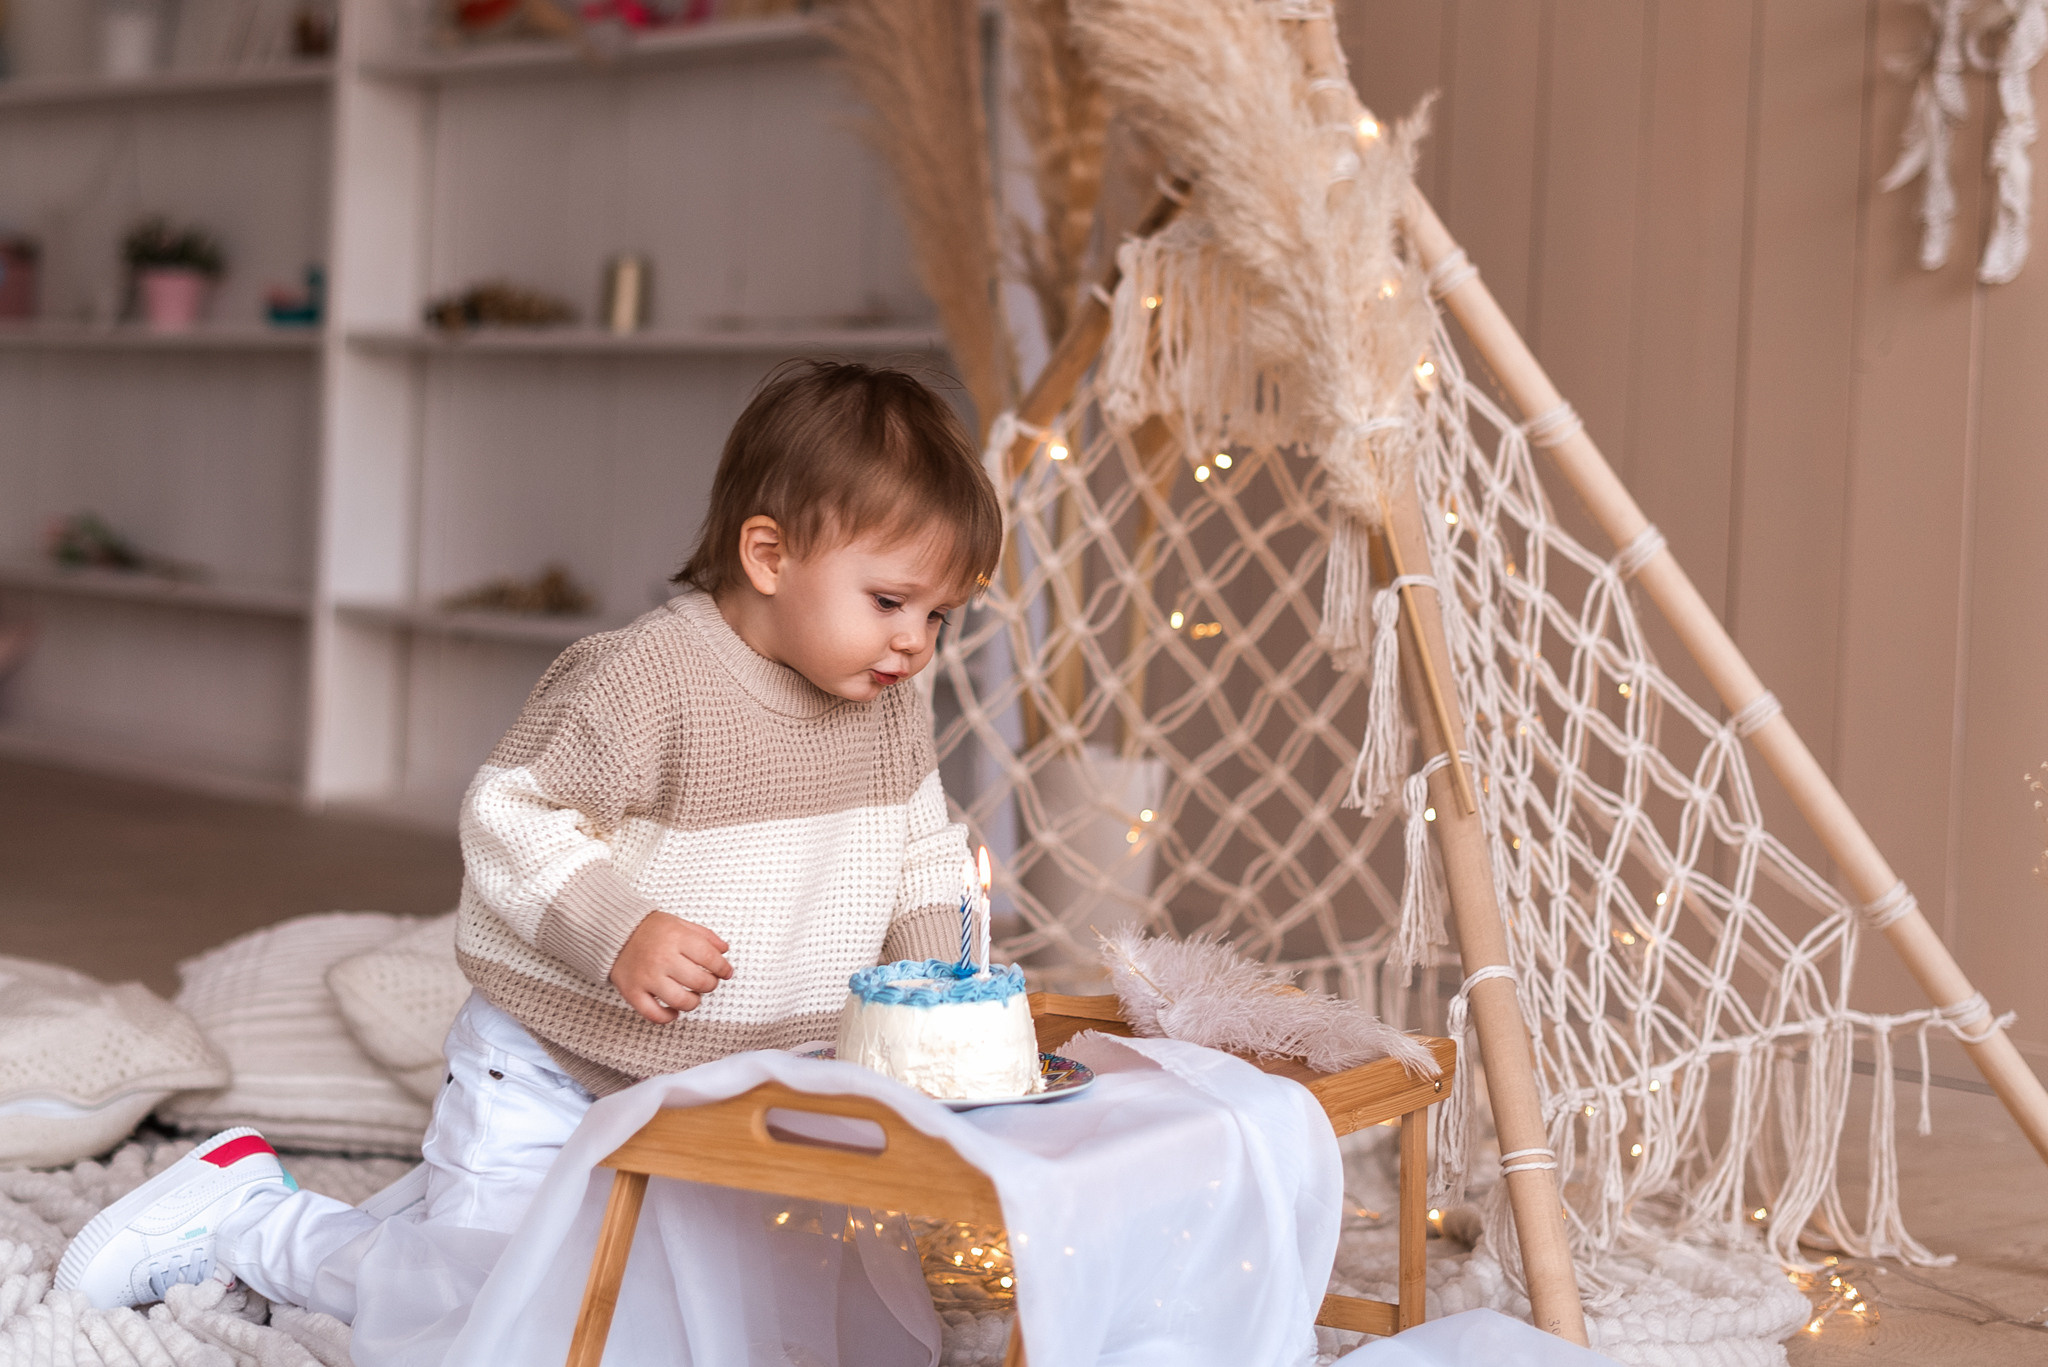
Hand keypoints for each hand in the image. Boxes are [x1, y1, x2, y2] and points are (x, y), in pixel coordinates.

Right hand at [609, 914, 733, 1022]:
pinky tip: (673, 1010)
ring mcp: (647, 977)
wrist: (613, 932)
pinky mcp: (632, 992)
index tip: (726, 972)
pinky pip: (654, 1014)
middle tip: (708, 982)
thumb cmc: (649, 929)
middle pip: (699, 982)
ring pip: (681, 1001)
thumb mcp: (679, 923)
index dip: (723, 968)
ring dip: (693, 1002)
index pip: (710, 958)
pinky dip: (668, 1017)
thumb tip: (725, 950)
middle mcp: (662, 958)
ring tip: (692, 996)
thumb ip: (704, 936)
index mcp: (676, 938)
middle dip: (710, 985)